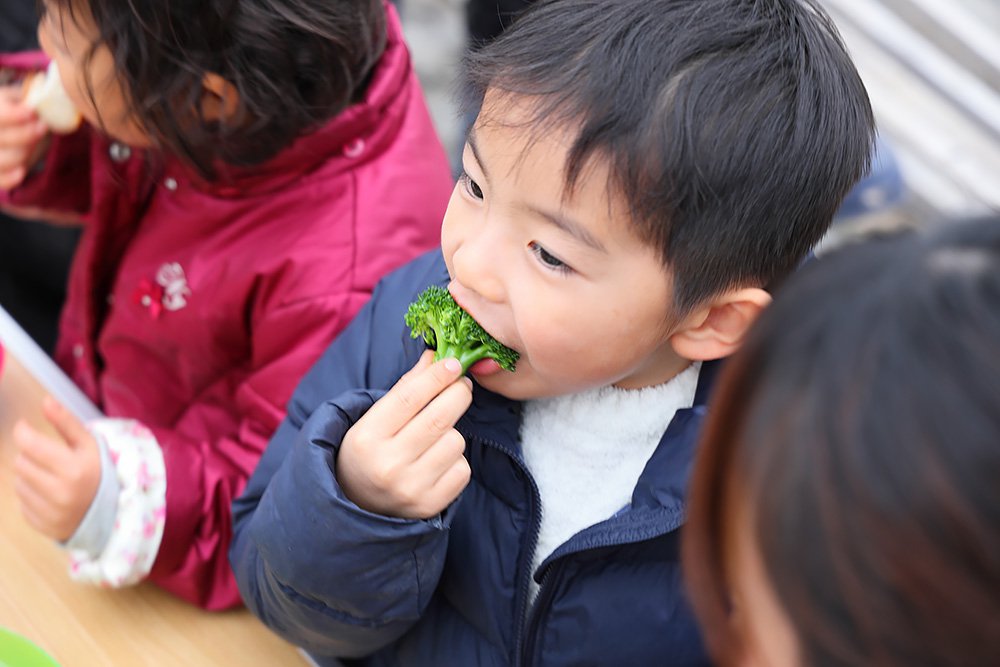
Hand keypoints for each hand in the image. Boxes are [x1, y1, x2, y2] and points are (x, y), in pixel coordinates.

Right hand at [0, 85, 48, 189]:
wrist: (19, 129)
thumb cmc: (21, 110)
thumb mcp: (21, 98)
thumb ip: (28, 96)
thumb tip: (39, 95)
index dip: (12, 116)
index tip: (32, 113)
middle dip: (23, 135)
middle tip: (43, 127)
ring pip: (0, 160)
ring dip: (21, 154)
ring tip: (36, 144)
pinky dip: (9, 178)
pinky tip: (21, 172)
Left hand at [13, 396, 101, 541]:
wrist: (111, 512)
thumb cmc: (98, 471)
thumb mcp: (88, 444)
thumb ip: (66, 422)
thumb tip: (45, 400)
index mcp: (73, 468)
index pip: (29, 444)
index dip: (22, 432)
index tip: (24, 428)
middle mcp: (60, 492)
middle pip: (20, 463)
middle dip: (29, 456)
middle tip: (46, 456)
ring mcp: (50, 512)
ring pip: (18, 483)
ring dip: (29, 476)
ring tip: (49, 477)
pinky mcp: (41, 525)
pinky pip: (21, 504)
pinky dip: (31, 496)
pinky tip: (48, 494)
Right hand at [337, 351, 472, 518]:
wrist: (358, 506)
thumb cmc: (370, 452)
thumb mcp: (374, 419)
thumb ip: (407, 387)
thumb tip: (436, 357)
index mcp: (367, 437)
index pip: (410, 397)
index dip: (436, 376)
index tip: (453, 363)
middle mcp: (387, 465)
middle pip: (439, 418)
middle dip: (458, 394)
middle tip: (462, 385)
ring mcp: (410, 488)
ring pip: (455, 442)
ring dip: (452, 433)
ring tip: (436, 437)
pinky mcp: (430, 505)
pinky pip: (462, 469)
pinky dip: (456, 461)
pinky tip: (438, 463)